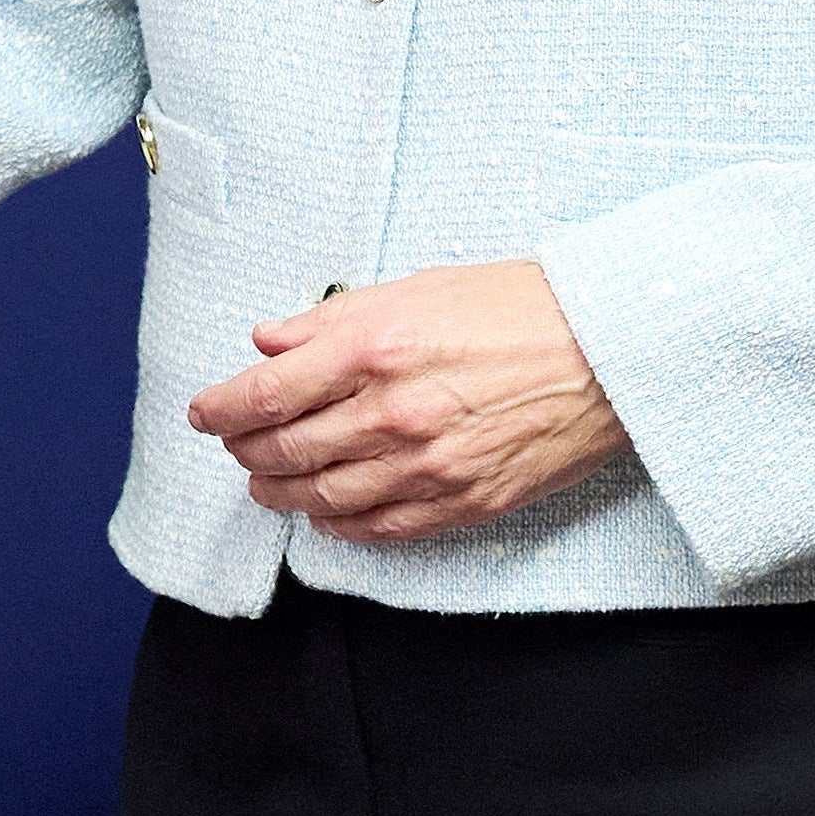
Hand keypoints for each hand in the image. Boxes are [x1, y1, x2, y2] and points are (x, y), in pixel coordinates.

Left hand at [184, 260, 625, 539]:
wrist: (610, 349)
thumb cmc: (519, 307)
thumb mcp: (416, 288)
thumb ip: (332, 320)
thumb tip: (269, 342)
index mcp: (374, 348)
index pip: (267, 393)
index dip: (222, 408)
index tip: (204, 413)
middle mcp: (392, 412)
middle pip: (287, 449)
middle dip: (247, 450)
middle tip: (234, 447)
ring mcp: (429, 464)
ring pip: (326, 496)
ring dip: (284, 494)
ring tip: (267, 485)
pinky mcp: (464, 500)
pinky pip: (382, 528)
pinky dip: (342, 526)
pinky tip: (327, 517)